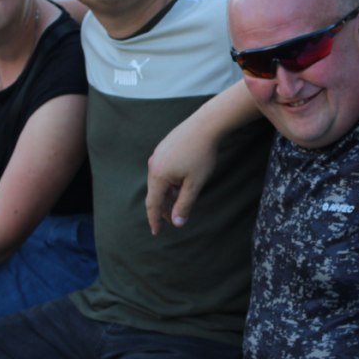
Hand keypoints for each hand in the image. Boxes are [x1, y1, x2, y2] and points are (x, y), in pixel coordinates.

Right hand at [145, 115, 220, 233]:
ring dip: (167, 194)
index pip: (152, 204)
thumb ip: (184, 204)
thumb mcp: (195, 184)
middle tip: (173, 219)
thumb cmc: (201, 155)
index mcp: (158, 175)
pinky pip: (163, 170)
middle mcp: (153, 164)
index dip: (154, 220)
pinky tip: (181, 183)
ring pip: (159, 181)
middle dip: (163, 207)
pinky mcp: (164, 147)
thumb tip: (177, 223)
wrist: (206, 125)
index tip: (156, 233)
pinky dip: (169, 181)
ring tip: (179, 201)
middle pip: (155, 192)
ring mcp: (158, 154)